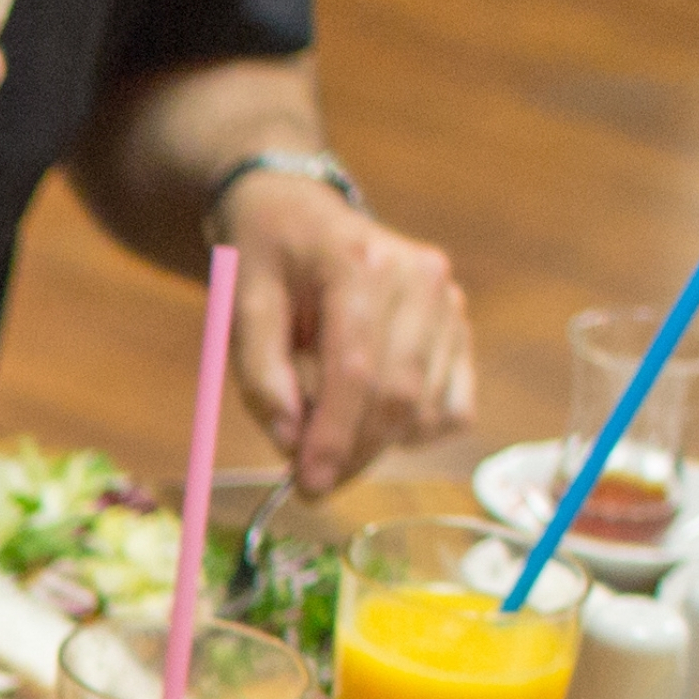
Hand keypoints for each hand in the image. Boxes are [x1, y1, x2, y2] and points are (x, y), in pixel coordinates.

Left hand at [217, 173, 474, 493]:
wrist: (299, 213)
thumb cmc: (267, 257)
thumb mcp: (240, 303)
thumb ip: (261, 375)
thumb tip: (290, 442)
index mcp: (360, 263)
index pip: (356, 370)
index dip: (333, 437)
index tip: (306, 485)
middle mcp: (420, 279)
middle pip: (398, 396)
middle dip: (354, 454)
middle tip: (311, 484)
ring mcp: (448, 302)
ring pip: (426, 409)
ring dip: (378, 446)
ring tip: (329, 434)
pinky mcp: (459, 327)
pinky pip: (453, 406)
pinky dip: (416, 432)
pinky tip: (373, 418)